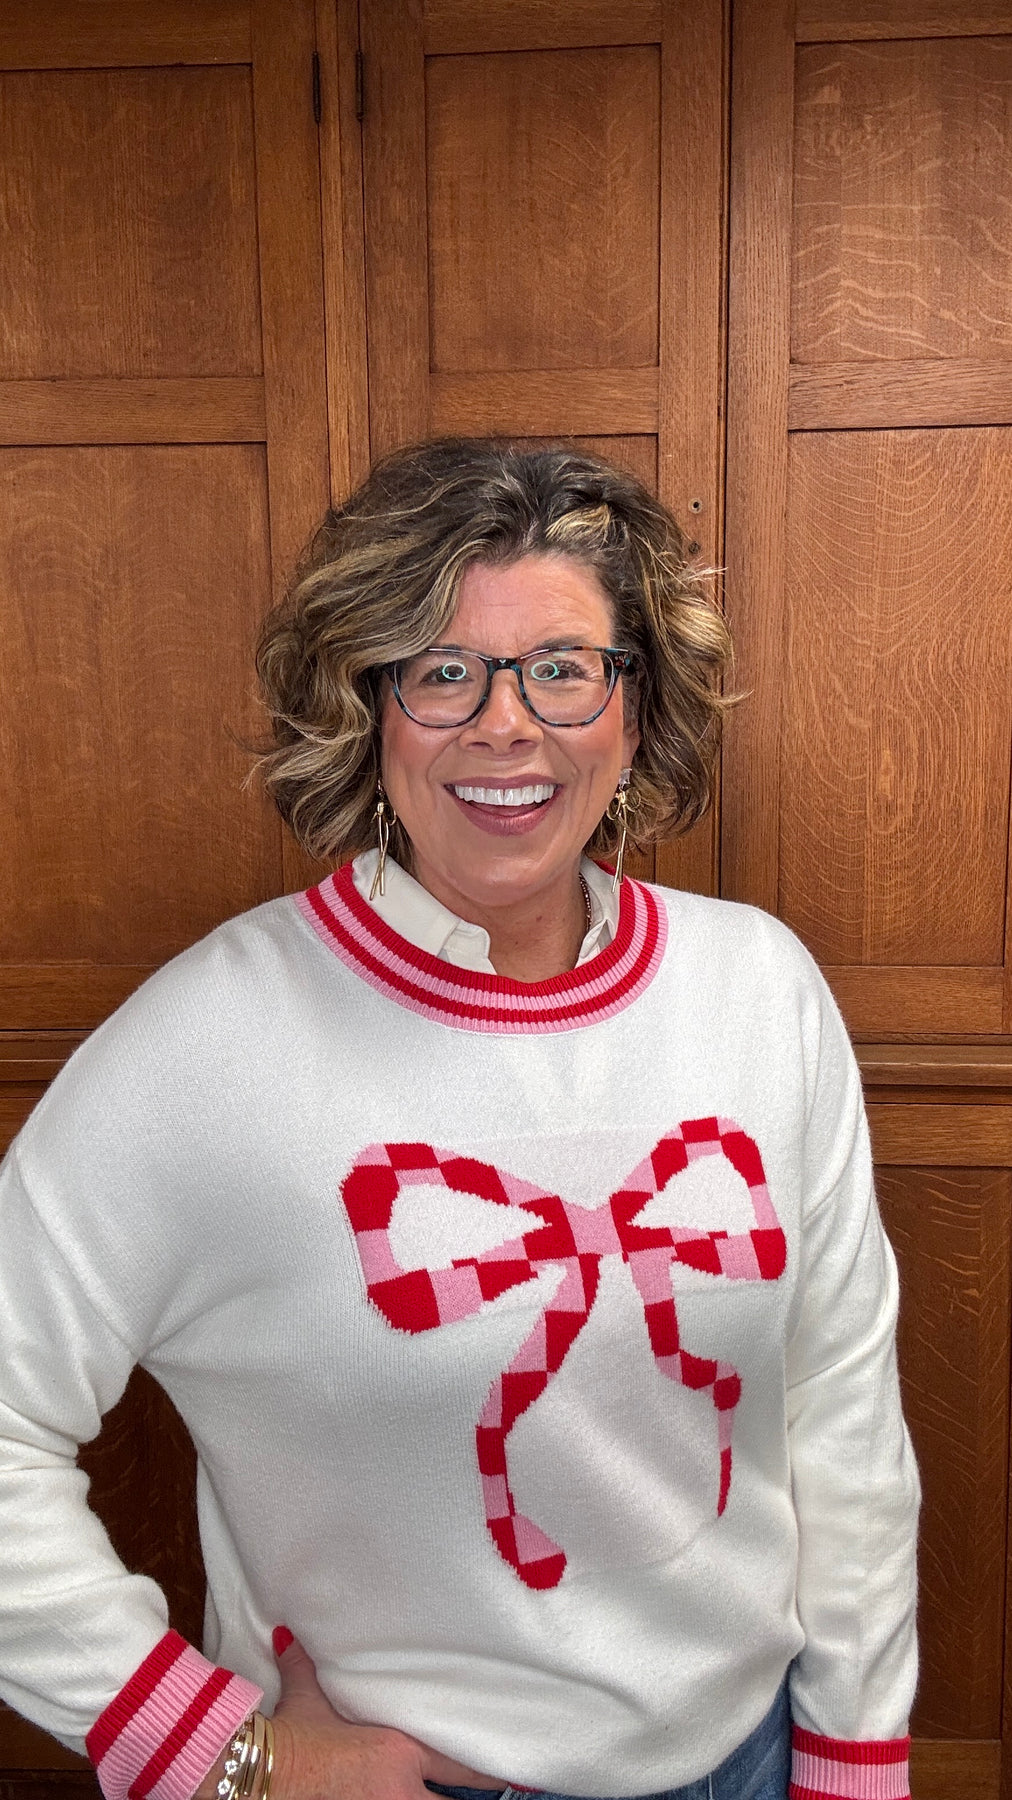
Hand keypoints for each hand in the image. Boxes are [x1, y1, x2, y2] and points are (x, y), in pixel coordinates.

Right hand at [268, 1633, 499, 1799]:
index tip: (508, 1779)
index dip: (484, 1775)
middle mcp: (400, 1791)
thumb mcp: (306, 1699)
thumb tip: (287, 1635)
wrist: (264, 1770)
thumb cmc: (292, 1736)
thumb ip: (306, 1668)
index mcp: (398, 1752)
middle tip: (485, 1796)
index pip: (457, 1766)